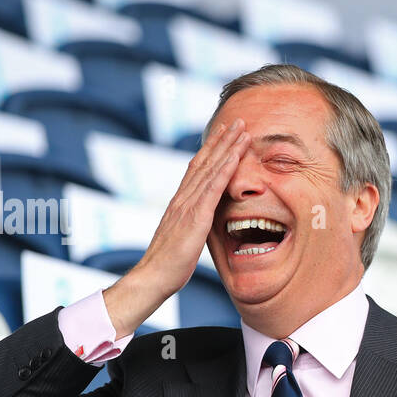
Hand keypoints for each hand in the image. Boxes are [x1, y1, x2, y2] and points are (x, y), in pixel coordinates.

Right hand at [103, 118, 247, 336]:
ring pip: (210, 169)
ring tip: (242, 130)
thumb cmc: (169, 263)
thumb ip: (193, 223)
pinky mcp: (195, 217)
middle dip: (222, 139)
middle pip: (204, 161)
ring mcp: (188, 205)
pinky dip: (225, 170)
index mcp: (181, 201)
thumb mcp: (184, 237)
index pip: (197, 168)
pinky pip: (213, 188)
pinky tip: (236, 156)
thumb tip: (202, 220)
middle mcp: (183, 197)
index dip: (211, 149)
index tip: (224, 132)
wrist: (154, 276)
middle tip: (238, 121)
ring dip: (227, 148)